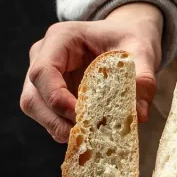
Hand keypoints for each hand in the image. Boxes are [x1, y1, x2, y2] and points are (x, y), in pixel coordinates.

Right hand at [20, 3, 162, 142]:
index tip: (82, 117)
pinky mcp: (50, 94)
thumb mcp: (142, 52)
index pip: (43, 72)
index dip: (57, 99)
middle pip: (33, 96)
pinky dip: (65, 129)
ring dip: (59, 128)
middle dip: (56, 121)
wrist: (127, 39)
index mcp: (61, 38)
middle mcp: (44, 56)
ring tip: (88, 138)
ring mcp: (44, 77)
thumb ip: (143, 79)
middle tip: (85, 136)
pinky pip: (49, 117)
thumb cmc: (130, 39)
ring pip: (36, 110)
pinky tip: (89, 134)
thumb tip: (138, 115)